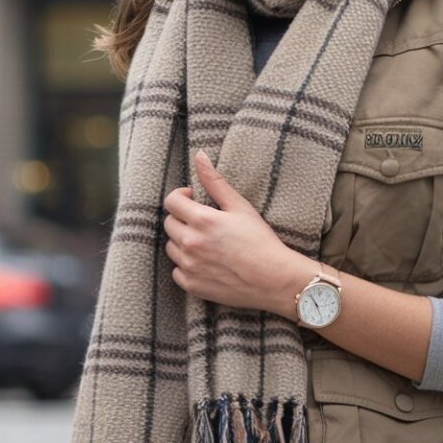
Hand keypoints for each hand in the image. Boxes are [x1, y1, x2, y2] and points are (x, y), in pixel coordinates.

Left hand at [163, 149, 316, 317]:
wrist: (273, 278)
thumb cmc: (260, 239)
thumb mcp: (239, 206)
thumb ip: (215, 181)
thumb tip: (199, 156)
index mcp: (201, 220)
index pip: (171, 201)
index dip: (182, 196)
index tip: (194, 198)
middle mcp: (190, 243)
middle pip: (169, 224)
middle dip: (182, 217)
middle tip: (203, 220)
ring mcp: (189, 267)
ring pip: (171, 248)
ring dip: (183, 241)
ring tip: (206, 241)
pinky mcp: (192, 286)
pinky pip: (177, 271)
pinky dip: (187, 265)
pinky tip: (206, 261)